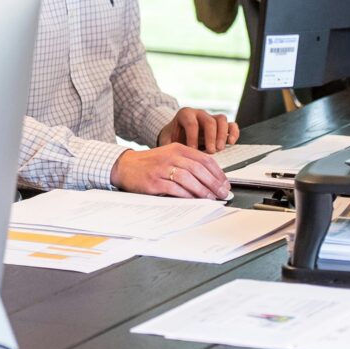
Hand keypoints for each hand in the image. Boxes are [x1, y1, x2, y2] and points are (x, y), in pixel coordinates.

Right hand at [109, 143, 230, 198]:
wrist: (125, 166)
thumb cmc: (150, 163)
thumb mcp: (170, 156)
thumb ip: (188, 163)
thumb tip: (210, 179)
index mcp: (178, 148)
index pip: (204, 159)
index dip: (217, 172)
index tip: (225, 183)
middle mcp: (171, 156)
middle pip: (198, 169)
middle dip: (213, 183)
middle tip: (222, 193)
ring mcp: (162, 168)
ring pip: (188, 178)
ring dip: (202, 190)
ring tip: (211, 198)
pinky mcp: (154, 181)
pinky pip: (174, 188)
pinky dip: (186, 195)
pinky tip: (194, 200)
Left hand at [157, 107, 238, 152]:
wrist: (176, 134)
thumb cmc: (172, 138)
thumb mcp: (167, 141)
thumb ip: (169, 147)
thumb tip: (171, 158)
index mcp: (185, 114)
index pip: (191, 123)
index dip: (193, 137)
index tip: (193, 150)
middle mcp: (199, 114)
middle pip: (209, 121)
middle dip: (211, 137)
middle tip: (211, 151)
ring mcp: (211, 118)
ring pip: (221, 120)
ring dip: (222, 135)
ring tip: (220, 149)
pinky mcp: (221, 126)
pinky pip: (231, 125)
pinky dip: (233, 133)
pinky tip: (231, 143)